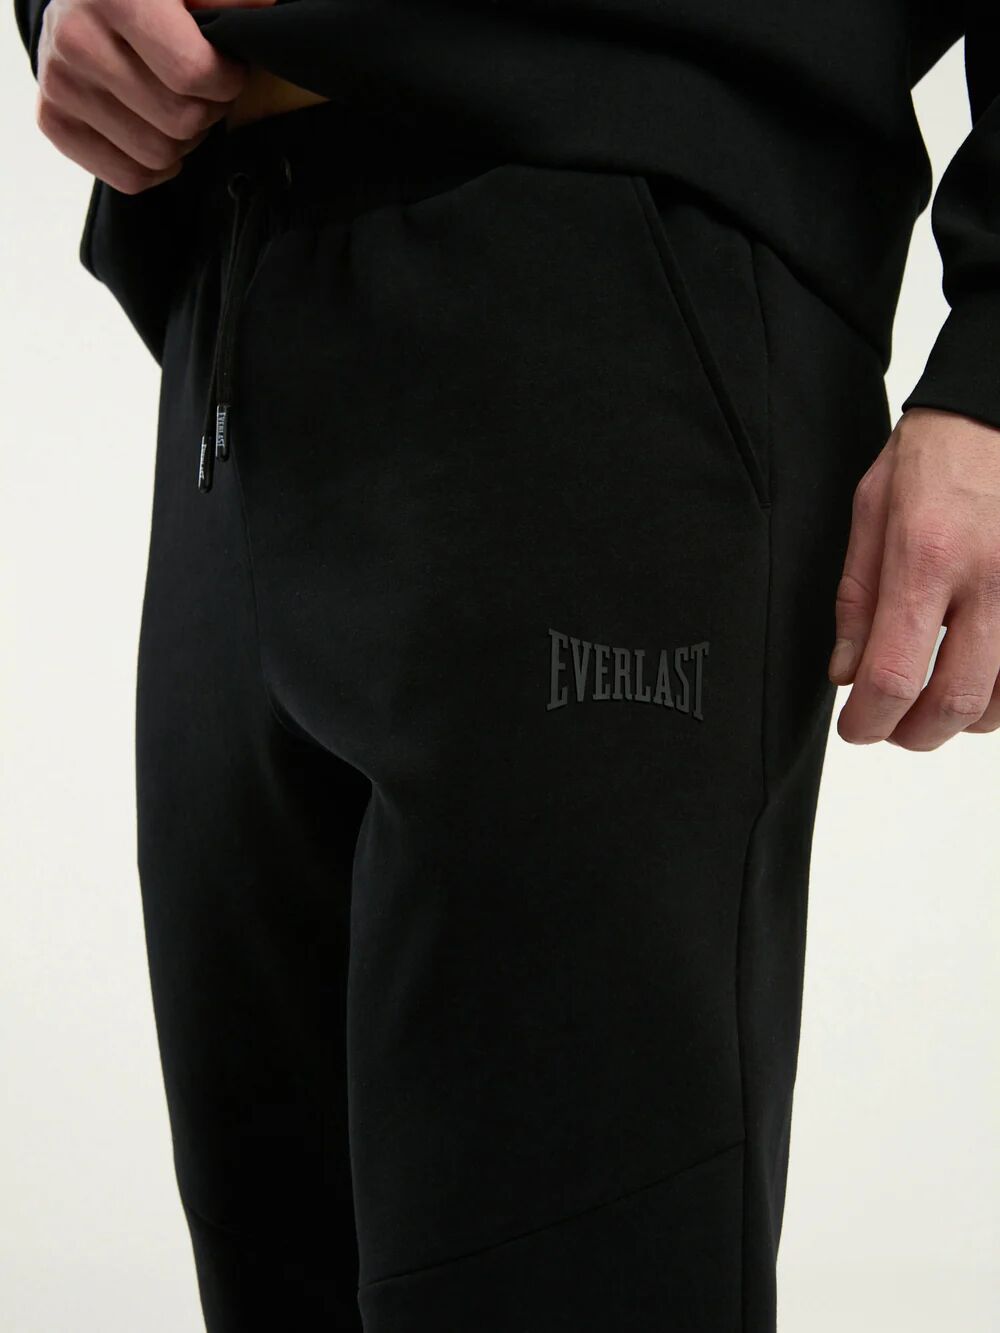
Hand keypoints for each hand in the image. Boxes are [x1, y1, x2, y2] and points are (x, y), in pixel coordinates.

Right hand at [33, 0, 274, 193]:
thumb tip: (266, 9)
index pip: (193, 74)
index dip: (226, 79)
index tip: (225, 67)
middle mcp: (77, 38)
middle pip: (181, 122)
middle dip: (206, 110)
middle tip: (200, 87)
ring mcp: (60, 83)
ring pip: (159, 155)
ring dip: (182, 139)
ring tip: (173, 102)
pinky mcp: (53, 120)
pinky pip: (130, 177)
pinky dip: (153, 165)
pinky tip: (152, 128)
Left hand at [830, 406, 999, 748]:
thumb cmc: (935, 456)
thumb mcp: (871, 512)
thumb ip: (857, 599)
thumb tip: (846, 673)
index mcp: (927, 556)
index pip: (895, 673)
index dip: (869, 720)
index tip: (854, 729)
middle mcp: (991, 580)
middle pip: (956, 701)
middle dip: (914, 733)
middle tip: (890, 728)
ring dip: (960, 718)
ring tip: (928, 702)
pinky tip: (974, 677)